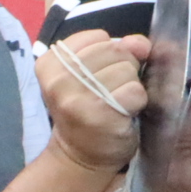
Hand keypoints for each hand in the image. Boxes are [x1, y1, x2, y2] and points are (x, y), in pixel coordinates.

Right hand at [37, 30, 148, 174]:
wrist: (81, 155)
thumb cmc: (88, 109)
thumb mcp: (93, 73)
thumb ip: (118, 49)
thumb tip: (141, 44)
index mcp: (49, 63)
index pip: (98, 37)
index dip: (108, 53)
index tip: (97, 74)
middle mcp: (58, 79)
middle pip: (115, 50)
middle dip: (122, 68)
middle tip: (107, 91)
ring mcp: (76, 98)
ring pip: (127, 70)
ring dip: (130, 87)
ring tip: (114, 103)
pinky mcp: (99, 115)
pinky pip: (135, 91)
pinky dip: (137, 103)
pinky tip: (123, 113)